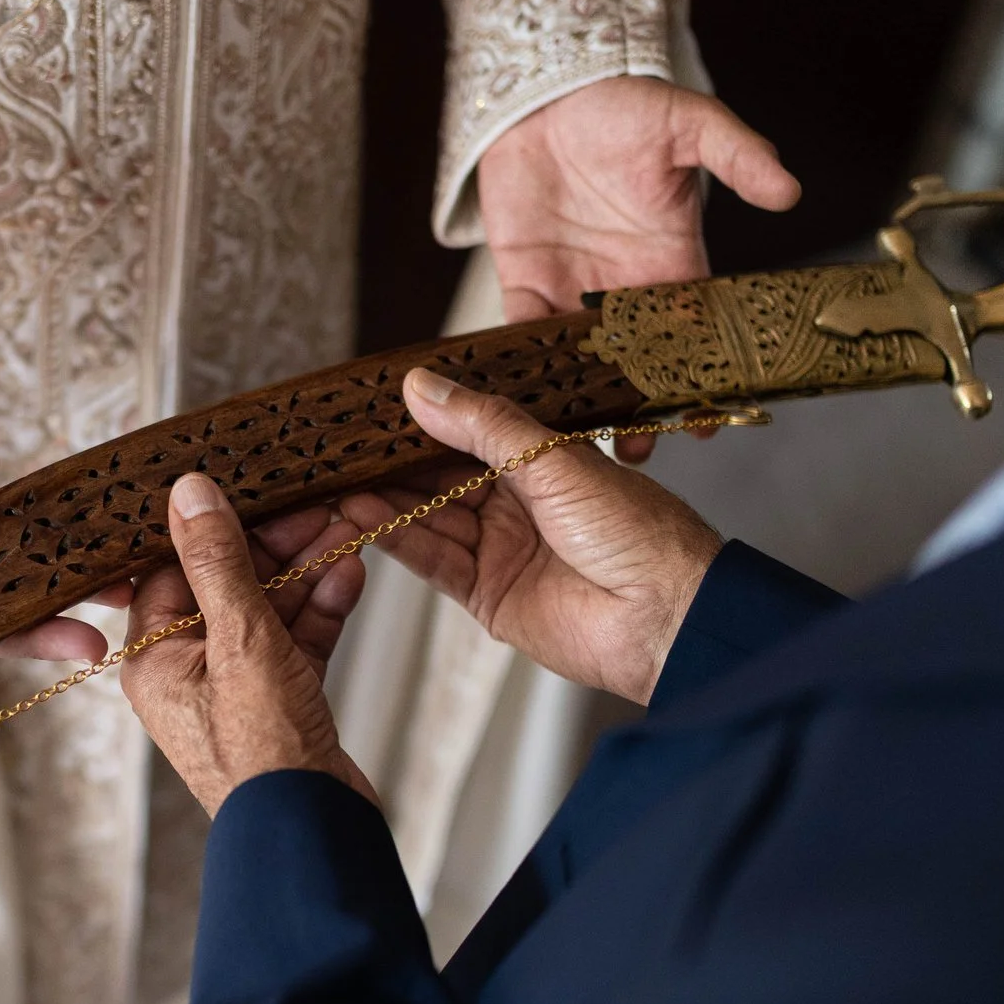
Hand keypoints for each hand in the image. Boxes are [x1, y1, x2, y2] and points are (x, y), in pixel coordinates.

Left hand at [119, 479, 374, 817]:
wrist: (312, 834)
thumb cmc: (263, 754)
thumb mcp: (239, 639)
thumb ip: (217, 562)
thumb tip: (189, 493)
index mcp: (155, 659)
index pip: (173, 569)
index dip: (215, 526)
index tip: (253, 487)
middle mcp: (188, 672)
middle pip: (227, 584)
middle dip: (276, 544)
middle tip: (317, 504)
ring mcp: (236, 689)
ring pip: (269, 609)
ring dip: (307, 568)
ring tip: (347, 526)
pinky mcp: (281, 702)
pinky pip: (297, 640)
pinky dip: (323, 607)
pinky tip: (351, 571)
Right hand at [341, 369, 722, 704]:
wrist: (667, 617)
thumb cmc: (638, 531)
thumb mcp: (554, 458)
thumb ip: (483, 424)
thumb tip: (422, 387)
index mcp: (545, 460)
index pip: (470, 430)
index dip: (426, 416)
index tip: (377, 401)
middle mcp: (519, 502)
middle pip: (441, 475)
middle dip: (394, 460)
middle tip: (341, 443)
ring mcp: (501, 549)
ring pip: (430, 517)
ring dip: (386, 500)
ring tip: (337, 479)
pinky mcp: (487, 595)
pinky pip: (433, 560)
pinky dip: (397, 539)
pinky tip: (363, 516)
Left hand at [478, 75, 799, 460]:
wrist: (550, 91)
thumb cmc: (624, 104)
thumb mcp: (687, 121)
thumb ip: (736, 154)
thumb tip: (789, 189)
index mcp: (675, 260)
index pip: (697, 330)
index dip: (702, 375)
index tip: (708, 418)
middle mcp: (628, 286)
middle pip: (638, 361)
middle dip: (640, 407)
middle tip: (638, 453)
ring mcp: (576, 288)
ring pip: (581, 360)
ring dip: (579, 399)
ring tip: (575, 446)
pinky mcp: (527, 281)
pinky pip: (523, 332)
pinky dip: (520, 365)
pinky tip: (517, 401)